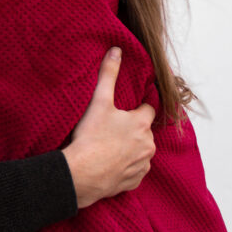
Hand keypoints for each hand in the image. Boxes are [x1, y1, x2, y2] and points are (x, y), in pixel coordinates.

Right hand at [62, 47, 155, 208]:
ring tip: (109, 145)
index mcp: (142, 123)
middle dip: (132, 128)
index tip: (128, 107)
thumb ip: (108, 74)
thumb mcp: (99, 101)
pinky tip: (110, 163)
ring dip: (130, 148)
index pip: (149, 108)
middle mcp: (148, 144)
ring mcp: (143, 164)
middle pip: (144, 131)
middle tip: (111, 127)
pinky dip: (125, 166)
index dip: (138, 106)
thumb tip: (116, 50)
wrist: (83, 174)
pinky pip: (134, 170)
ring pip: (140, 151)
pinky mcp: (135, 181)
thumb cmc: (91, 137)